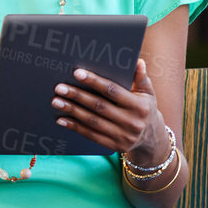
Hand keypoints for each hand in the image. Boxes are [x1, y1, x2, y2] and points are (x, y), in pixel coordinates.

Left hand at [50, 58, 164, 156]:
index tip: (77, 73)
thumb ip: (141, 77)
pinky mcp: (114, 146)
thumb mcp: (147, 93)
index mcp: (139, 106)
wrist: (151, 138)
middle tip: (60, 88)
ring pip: (92, 121)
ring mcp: (122, 136)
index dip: (94, 81)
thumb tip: (137, 61)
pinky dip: (75, 127)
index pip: (113, 91)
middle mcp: (131, 122)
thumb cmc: (145, 108)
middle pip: (99, 106)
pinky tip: (62, 119)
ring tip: (56, 101)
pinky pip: (91, 135)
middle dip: (77, 96)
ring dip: (72, 111)